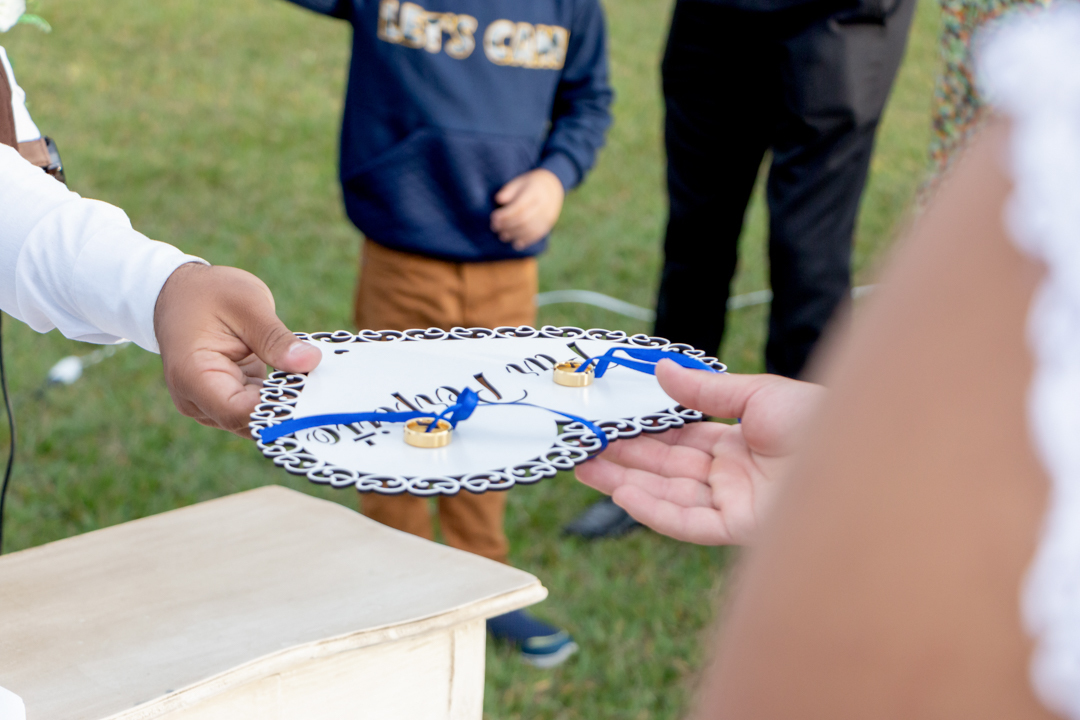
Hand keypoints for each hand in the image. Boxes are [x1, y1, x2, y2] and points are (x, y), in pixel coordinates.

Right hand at [153, 263, 321, 436]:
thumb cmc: (209, 293)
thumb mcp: (248, 305)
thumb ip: (276, 338)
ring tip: (321, 387)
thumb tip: (310, 362)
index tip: (315, 398)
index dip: (277, 410)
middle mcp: (196, 399)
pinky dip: (279, 398)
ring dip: (285, 405)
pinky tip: (306, 385)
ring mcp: (209, 405)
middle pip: (249, 422)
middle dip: (288, 409)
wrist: (180, 293)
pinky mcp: (226, 401)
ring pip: (255, 420)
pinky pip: (255, 409)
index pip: (238, 412)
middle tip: (330, 393)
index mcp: (193, 376)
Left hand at [490, 168, 564, 250]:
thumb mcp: (519, 182)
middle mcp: (544, 204)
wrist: (553, 187)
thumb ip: (509, 190)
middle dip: (507, 225)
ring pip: (530, 229)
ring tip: (502, 236)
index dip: (506, 214)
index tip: (494, 217)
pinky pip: (537, 234)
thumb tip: (499, 200)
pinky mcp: (549, 224)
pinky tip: (516, 244)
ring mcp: (548, 215)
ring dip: (514, 234)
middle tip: (495, 228)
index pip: (519, 206)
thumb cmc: (530, 185)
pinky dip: (526, 241)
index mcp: (535, 191)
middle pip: (524, 219)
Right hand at [575, 360, 823, 544]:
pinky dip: (655, 509)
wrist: (867, 450)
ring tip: (585, 468)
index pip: (676, 440)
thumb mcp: (758, 394)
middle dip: (622, 458)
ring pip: (668, 495)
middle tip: (580, 448)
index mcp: (736, 443)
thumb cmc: (820, 418)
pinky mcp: (740, 526)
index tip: (605, 424)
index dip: (640, 433)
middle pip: (665, 469)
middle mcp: (730, 476)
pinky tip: (623, 491)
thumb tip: (658, 369)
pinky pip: (689, 522)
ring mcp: (734, 502)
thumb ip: (705, 390)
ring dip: (626, 482)